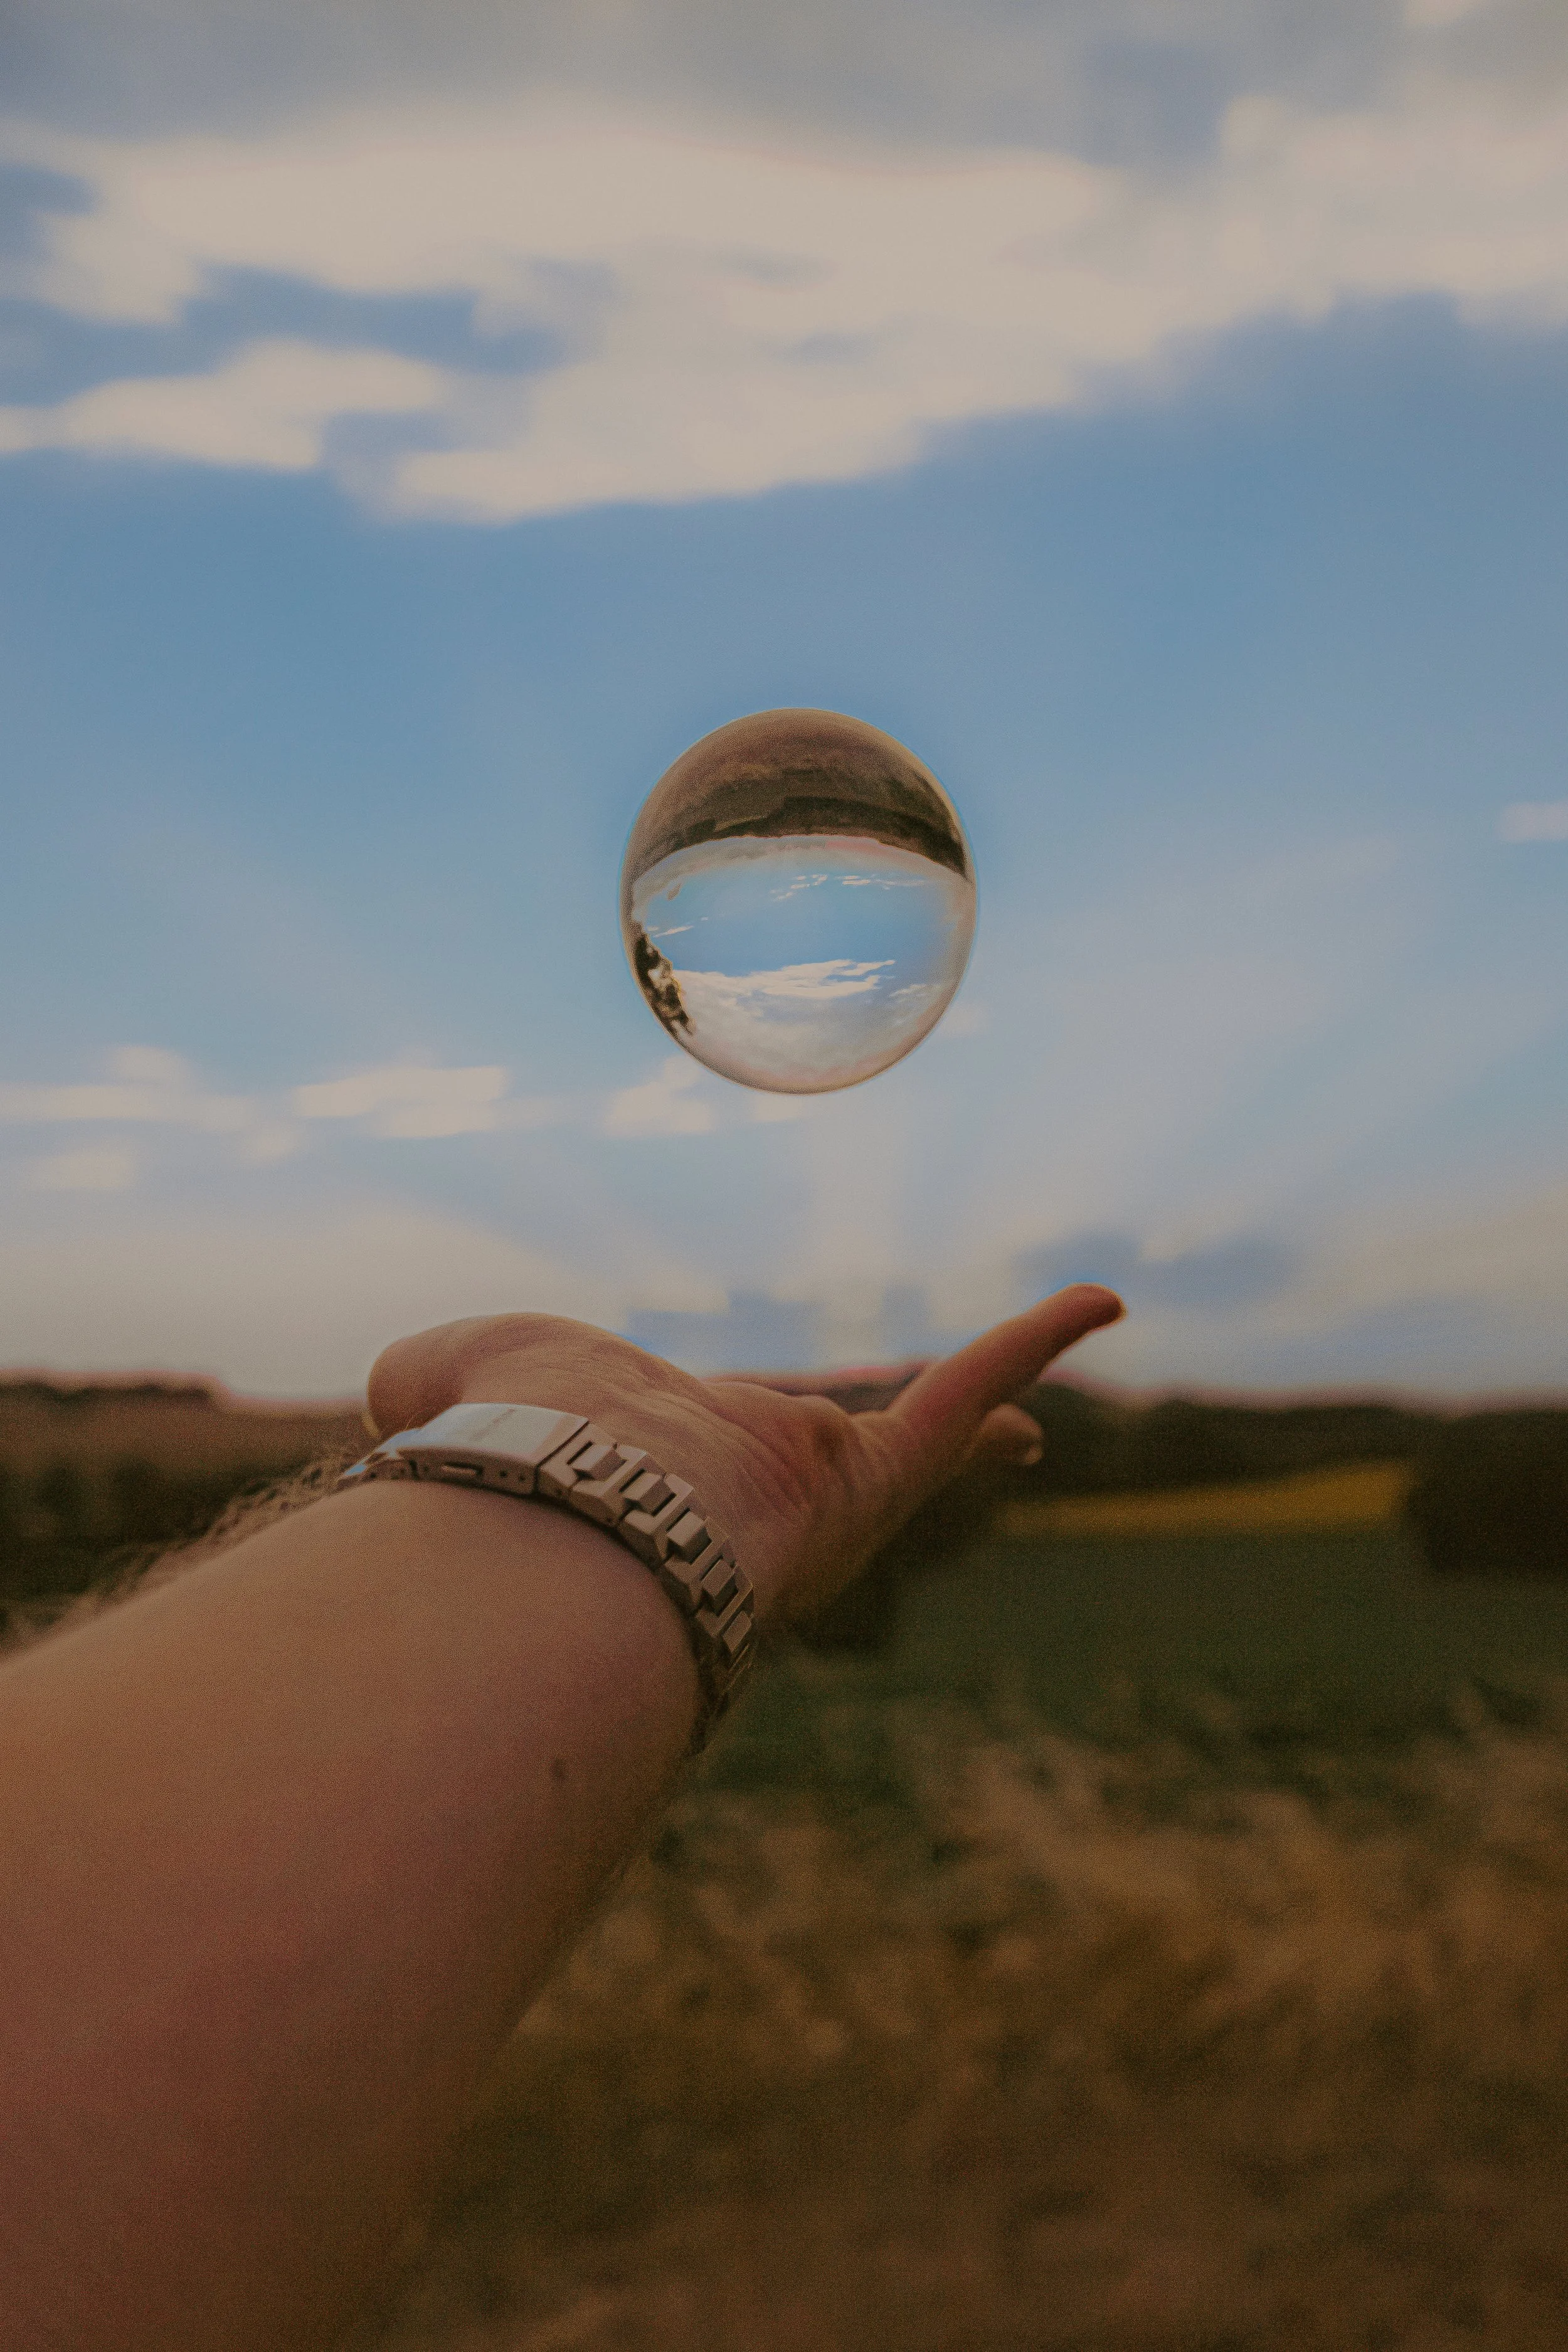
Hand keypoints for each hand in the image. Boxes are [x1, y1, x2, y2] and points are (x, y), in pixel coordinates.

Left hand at [367, 1286, 1122, 1623]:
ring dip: (971, 1425)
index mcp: (659, 1483)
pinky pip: (961, 1390)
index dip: (702, 1457)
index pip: (692, 1468)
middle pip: (819, 1479)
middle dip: (857, 1474)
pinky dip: (1033, 1342)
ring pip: (909, 1450)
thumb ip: (427, 1377)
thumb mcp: (443, 1383)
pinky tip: (1100, 1299)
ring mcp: (819, 1492)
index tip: (709, 1453)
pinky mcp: (874, 1471)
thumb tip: (398, 1392)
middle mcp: (747, 1504)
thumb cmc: (498, 1458)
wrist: (570, 1515)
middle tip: (900, 1474)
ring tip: (1026, 1431)